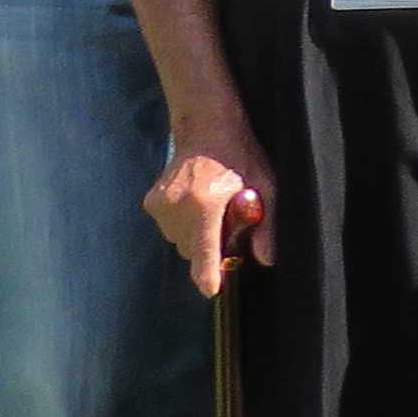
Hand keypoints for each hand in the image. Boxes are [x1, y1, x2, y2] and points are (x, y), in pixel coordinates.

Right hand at [143, 119, 273, 295]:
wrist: (206, 127)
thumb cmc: (240, 156)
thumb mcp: (264, 186)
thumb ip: (266, 226)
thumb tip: (266, 259)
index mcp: (205, 204)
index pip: (204, 250)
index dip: (208, 274)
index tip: (211, 289)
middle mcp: (177, 206)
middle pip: (193, 251)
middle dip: (211, 247)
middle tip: (228, 224)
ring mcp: (160, 205)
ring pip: (180, 242)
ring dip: (197, 235)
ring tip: (212, 208)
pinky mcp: (151, 202)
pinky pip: (170, 229)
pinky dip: (184, 225)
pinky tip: (197, 203)